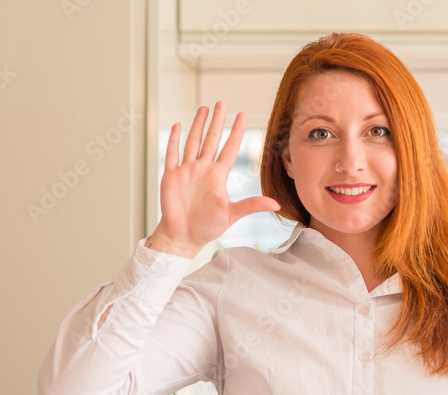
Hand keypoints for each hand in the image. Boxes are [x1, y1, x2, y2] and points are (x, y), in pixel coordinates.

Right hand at [147, 102, 279, 256]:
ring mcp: (186, 172)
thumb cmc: (206, 228)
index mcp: (217, 176)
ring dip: (198, 125)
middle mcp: (202, 170)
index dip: (235, 131)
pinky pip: (172, 154)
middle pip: (211, 139)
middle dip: (217, 121)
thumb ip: (252, 205)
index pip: (228, 148)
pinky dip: (174, 140)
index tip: (242, 115)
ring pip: (192, 142)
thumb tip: (276, 204)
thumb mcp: (232, 214)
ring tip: (204, 108)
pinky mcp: (171, 177)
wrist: (183, 237)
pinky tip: (178, 126)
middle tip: (222, 103)